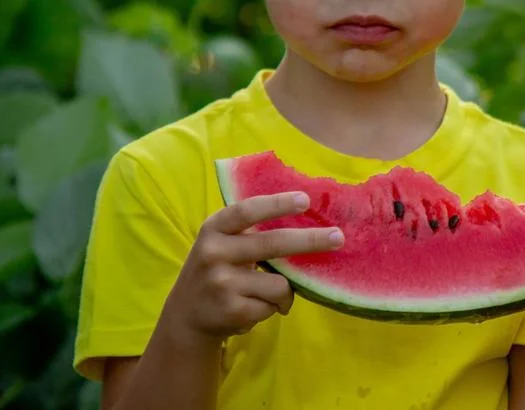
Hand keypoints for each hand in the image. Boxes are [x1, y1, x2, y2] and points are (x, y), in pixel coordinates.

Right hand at [161, 191, 343, 344]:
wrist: (186, 316)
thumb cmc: (217, 270)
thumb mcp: (221, 242)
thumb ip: (250, 232)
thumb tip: (307, 223)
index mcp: (214, 229)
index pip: (247, 211)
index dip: (277, 204)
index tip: (305, 200)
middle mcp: (214, 253)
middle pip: (273, 244)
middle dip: (311, 240)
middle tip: (338, 237)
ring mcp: (221, 283)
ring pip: (280, 285)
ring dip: (284, 293)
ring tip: (265, 294)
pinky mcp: (232, 311)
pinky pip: (273, 306)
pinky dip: (272, 309)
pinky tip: (251, 307)